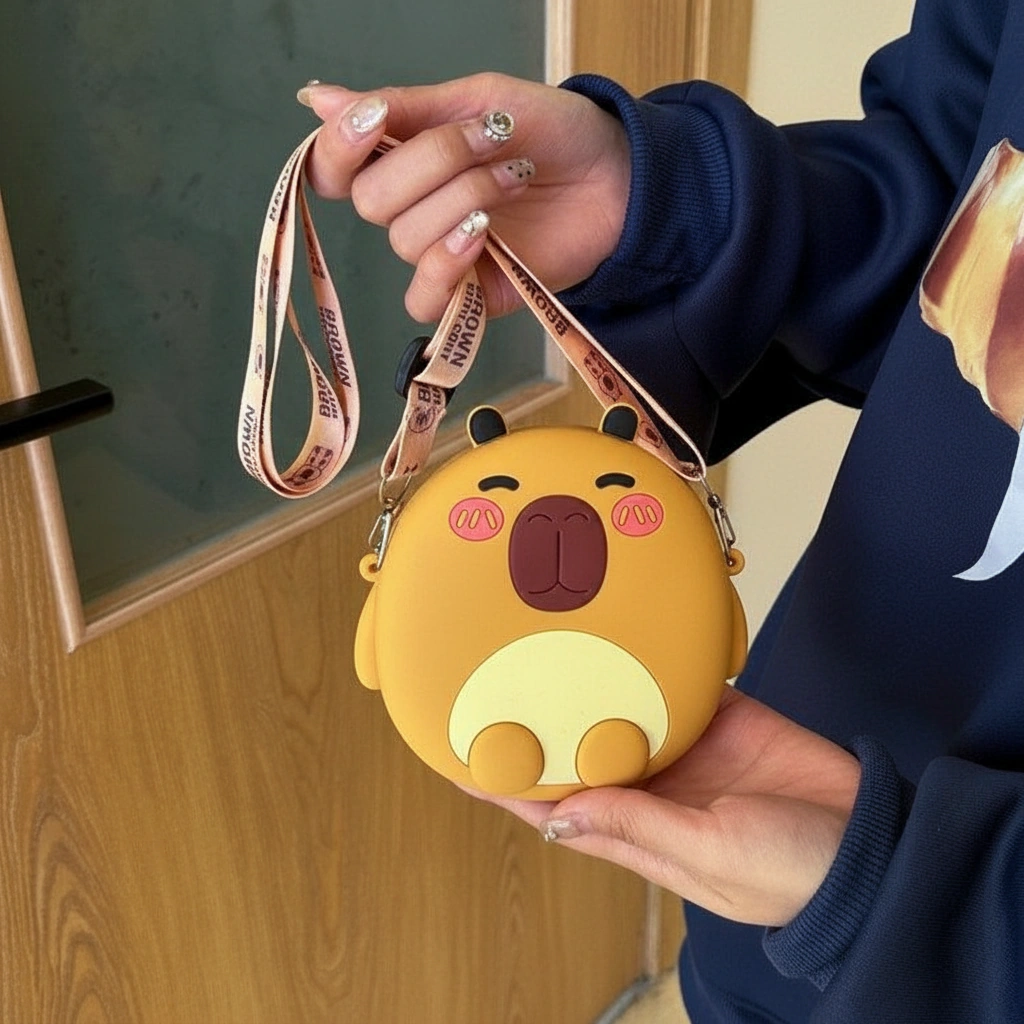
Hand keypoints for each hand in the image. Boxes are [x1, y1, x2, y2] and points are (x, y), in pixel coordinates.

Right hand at [299, 74, 630, 321]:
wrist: (617, 175)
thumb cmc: (553, 133)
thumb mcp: (479, 99)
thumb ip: (404, 108)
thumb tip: (319, 98)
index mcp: (405, 159)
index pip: (334, 170)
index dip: (339, 149)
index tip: (375, 122)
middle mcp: (413, 210)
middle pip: (373, 202)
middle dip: (434, 163)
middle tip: (491, 139)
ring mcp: (440, 254)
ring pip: (406, 240)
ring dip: (464, 199)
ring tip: (515, 176)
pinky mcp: (471, 294)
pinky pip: (426, 297)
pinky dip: (447, 262)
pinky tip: (482, 237)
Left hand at [468, 688, 861, 927]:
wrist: (870, 841)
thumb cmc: (790, 870)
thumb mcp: (708, 854)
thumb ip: (635, 826)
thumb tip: (560, 814)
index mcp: (643, 831)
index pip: (561, 808)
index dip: (513, 788)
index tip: (466, 762)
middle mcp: (654, 789)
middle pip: (583, 752)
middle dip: (541, 727)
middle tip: (495, 685)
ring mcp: (686, 749)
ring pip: (621, 711)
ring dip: (587, 689)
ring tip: (543, 652)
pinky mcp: (719, 715)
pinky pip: (673, 684)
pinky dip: (647, 663)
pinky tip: (617, 638)